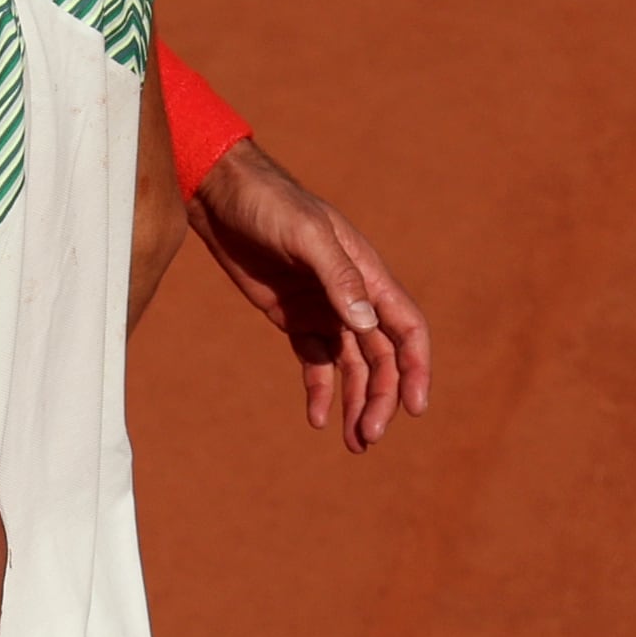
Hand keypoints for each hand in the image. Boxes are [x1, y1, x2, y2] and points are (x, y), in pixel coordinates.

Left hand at [185, 139, 429, 450]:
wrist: (220, 194)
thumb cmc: (269, 203)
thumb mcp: (305, 234)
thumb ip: (337, 276)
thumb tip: (366, 324)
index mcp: (367, 274)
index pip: (406, 329)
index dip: (416, 368)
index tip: (414, 407)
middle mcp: (352, 295)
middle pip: (380, 358)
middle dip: (381, 398)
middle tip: (370, 437)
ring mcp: (322, 308)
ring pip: (351, 366)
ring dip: (357, 402)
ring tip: (354, 442)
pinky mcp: (292, 317)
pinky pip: (315, 361)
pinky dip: (319, 389)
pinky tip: (317, 418)